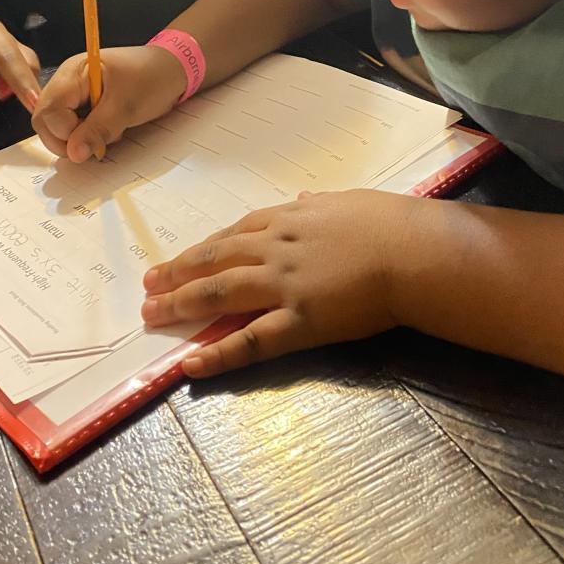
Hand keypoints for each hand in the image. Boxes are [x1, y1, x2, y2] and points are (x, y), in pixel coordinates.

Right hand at [32, 44, 187, 161]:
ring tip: (108, 132)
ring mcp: (75, 96)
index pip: (48, 110)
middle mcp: (68, 83)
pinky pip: (74, 129)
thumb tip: (73, 153)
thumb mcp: (126, 105)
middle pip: (45, 120)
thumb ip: (97, 129)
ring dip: (80, 139)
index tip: (90, 140)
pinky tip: (108, 131)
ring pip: (58, 128)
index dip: (64, 132)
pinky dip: (88, 137)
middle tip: (96, 143)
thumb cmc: (152, 77)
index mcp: (73, 74)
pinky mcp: (85, 107)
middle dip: (67, 139)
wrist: (173, 70)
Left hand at [141, 189, 416, 376]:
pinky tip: (191, 363)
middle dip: (178, 272)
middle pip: (215, 260)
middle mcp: (276, 248)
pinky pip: (249, 340)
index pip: (235, 232)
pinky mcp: (299, 321)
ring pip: (220, 294)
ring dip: (181, 304)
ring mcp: (284, 285)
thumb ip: (317, 205)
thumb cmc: (390, 222)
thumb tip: (301, 200)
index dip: (205, 248)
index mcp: (289, 218)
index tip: (184, 257)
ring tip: (152, 316)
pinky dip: (217, 353)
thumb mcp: (347, 201)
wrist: (413, 251)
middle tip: (149, 284)